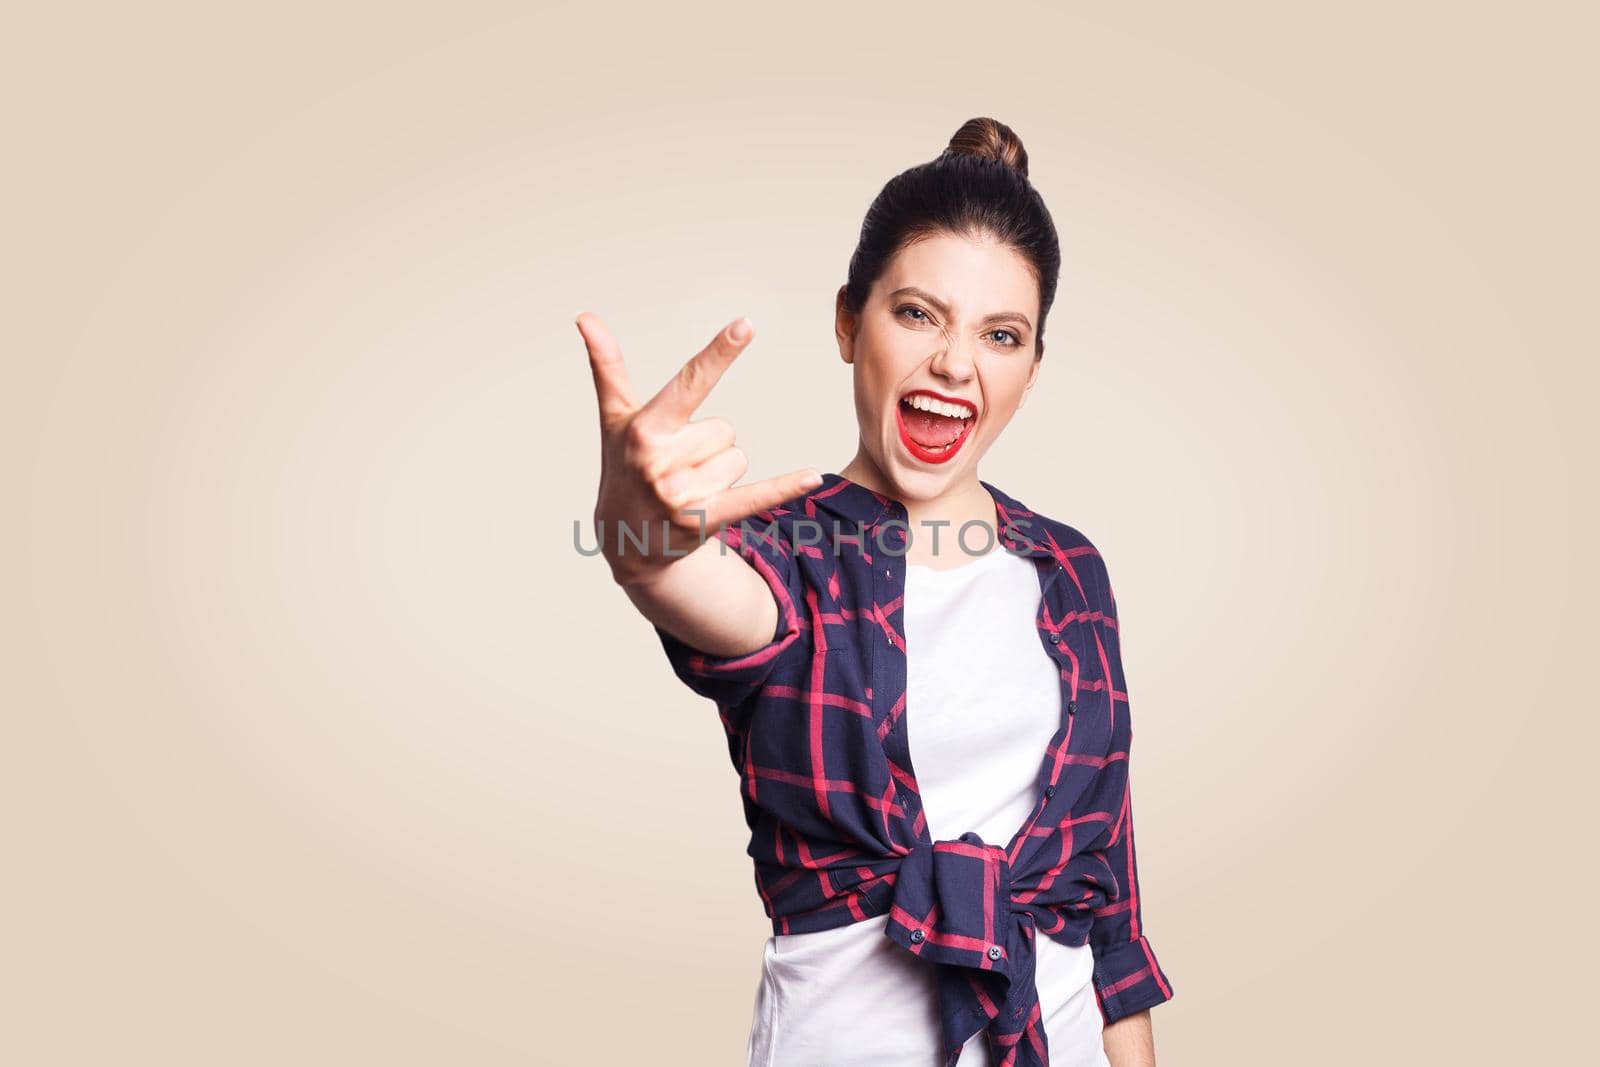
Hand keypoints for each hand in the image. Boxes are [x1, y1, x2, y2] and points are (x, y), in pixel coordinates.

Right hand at [578, 312, 821, 587]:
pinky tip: (812, 476)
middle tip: (677, 464)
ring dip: (720, 472)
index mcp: (646, 429)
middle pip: (725, 429)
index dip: (719, 353)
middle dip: (707, 445)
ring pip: (738, 459)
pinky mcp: (705, 520)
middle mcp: (661, 460)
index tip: (746, 324)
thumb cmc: (623, 465)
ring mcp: (682, 494)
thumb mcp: (615, 418)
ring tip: (687, 487)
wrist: (625, 538)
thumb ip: (607, 366)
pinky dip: (784, 487)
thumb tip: (585, 316)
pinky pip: (756, 496)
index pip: (691, 382)